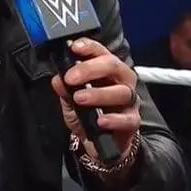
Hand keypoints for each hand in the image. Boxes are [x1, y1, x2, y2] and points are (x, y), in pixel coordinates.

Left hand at [51, 38, 141, 157]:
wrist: (99, 144)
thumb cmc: (88, 116)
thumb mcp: (71, 102)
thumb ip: (65, 90)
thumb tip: (57, 79)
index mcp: (107, 71)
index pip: (101, 52)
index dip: (89, 47)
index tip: (74, 47)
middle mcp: (122, 81)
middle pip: (113, 66)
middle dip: (90, 69)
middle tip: (71, 78)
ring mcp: (129, 101)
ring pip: (121, 91)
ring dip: (99, 93)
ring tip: (79, 98)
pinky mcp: (132, 121)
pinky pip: (127, 119)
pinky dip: (113, 119)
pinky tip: (100, 121)